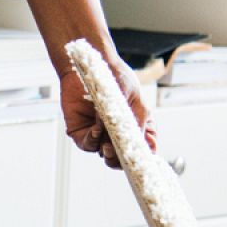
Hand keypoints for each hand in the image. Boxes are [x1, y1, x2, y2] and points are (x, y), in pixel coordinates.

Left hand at [59, 54, 156, 169]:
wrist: (91, 64)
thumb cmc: (117, 79)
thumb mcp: (135, 98)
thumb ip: (139, 120)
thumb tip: (143, 142)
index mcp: (134, 129)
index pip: (142, 150)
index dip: (144, 156)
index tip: (145, 157)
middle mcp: (117, 135)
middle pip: (122, 160)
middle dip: (123, 161)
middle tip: (124, 156)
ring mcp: (99, 135)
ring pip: (105, 155)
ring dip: (108, 152)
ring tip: (109, 144)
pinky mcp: (81, 132)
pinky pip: (87, 144)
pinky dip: (92, 140)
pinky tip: (96, 130)